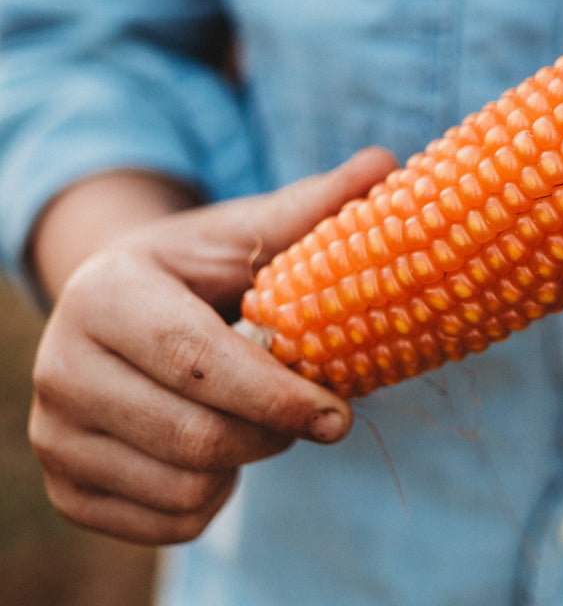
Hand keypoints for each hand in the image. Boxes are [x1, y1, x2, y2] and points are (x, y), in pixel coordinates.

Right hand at [27, 146, 396, 544]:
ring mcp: (54, 436)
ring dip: (247, 464)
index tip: (341, 412)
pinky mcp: (66, 489)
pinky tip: (221, 452)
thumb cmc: (195, 266)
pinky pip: (166, 524)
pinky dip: (214, 498)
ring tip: (262, 421)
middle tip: (316, 413)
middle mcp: (62, 369)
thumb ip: (311, 205)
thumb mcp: (242, 231)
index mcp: (105, 294)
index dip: (275, 394)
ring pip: (182, 487)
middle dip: (274, 432)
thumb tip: (384, 162)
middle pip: (192, 435)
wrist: (116, 309)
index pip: (197, 361)